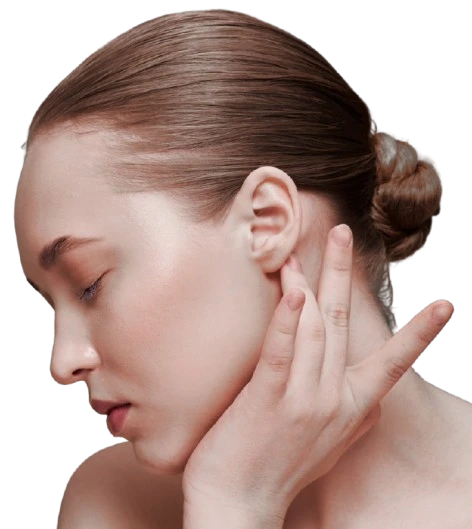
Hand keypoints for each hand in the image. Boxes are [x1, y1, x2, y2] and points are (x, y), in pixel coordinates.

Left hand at [181, 224, 454, 520]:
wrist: (240, 507)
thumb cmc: (281, 470)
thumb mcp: (331, 447)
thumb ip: (355, 419)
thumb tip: (376, 402)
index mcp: (350, 409)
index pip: (391, 363)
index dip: (418, 333)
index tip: (445, 305)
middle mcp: (333, 400)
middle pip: (340, 322)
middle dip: (342, 273)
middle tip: (343, 232)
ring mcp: (302, 399)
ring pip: (312, 328)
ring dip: (309, 282)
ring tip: (308, 248)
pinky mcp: (269, 400)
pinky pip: (282, 352)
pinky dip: (289, 319)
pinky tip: (294, 290)